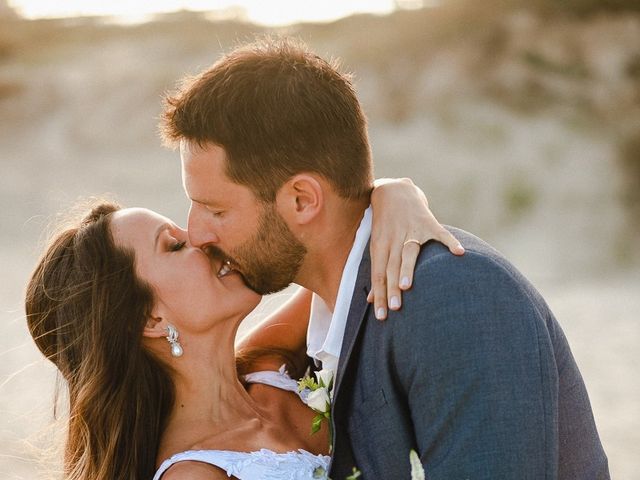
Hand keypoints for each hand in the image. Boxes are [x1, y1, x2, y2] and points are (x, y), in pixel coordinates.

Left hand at [368, 178, 463, 319]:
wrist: (393, 190)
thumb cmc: (384, 224)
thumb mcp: (377, 245)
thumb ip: (376, 272)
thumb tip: (370, 299)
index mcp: (380, 246)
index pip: (377, 274)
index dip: (379, 295)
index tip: (381, 316)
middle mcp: (394, 238)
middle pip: (391, 267)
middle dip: (392, 288)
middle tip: (395, 308)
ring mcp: (411, 229)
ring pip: (408, 251)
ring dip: (408, 268)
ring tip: (407, 286)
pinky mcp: (428, 221)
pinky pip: (440, 233)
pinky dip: (449, 241)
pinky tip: (459, 253)